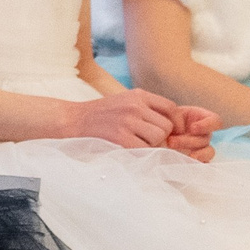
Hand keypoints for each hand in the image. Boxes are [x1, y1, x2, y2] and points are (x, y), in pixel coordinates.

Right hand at [63, 87, 178, 149]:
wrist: (71, 121)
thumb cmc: (99, 115)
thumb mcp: (123, 102)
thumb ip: (146, 109)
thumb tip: (172, 127)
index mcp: (137, 95)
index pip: (171, 107)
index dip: (177, 123)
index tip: (174, 133)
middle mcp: (135, 106)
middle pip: (167, 126)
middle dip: (161, 138)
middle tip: (147, 142)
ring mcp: (127, 121)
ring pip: (158, 138)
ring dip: (150, 146)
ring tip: (134, 144)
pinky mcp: (120, 137)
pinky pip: (144, 149)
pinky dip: (140, 153)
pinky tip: (127, 149)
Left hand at [162, 105, 217, 162]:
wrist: (153, 135)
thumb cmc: (161, 121)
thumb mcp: (167, 114)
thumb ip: (175, 116)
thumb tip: (181, 129)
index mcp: (200, 119)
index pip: (215, 121)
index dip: (207, 125)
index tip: (193, 128)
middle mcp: (203, 134)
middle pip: (206, 139)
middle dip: (188, 141)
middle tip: (171, 142)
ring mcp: (201, 149)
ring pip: (208, 152)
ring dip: (194, 154)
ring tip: (176, 154)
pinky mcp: (196, 161)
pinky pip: (204, 165)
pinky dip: (197, 165)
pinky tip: (186, 165)